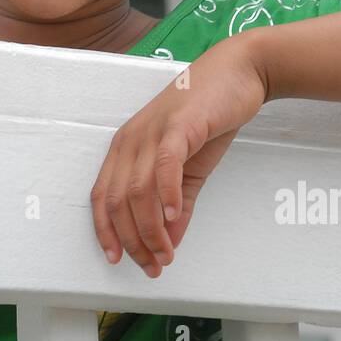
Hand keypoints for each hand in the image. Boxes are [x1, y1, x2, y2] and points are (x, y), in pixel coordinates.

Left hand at [90, 33, 267, 277]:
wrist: (238, 74)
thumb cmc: (209, 120)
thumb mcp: (189, 171)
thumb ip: (178, 207)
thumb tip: (168, 244)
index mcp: (125, 149)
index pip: (102, 197)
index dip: (106, 232)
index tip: (118, 261)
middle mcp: (130, 140)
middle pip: (118, 201)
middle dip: (133, 241)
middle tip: (154, 266)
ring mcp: (151, 131)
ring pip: (138, 191)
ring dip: (151, 229)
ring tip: (166, 253)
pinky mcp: (178, 126)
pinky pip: (164, 166)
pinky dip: (167, 196)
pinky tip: (176, 219)